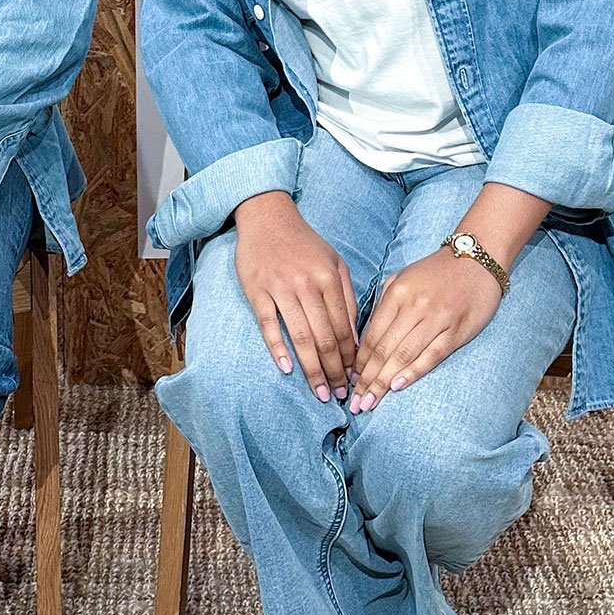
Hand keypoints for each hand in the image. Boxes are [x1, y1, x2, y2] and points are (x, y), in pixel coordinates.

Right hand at [234, 190, 357, 400]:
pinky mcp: (257, 291)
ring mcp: (280, 288)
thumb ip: (347, 297)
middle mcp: (307, 285)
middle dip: (335, 372)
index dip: (351, 358)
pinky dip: (277, 348)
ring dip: (312, 370)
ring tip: (320, 393)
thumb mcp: (335, 262)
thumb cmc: (305, 243)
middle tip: (339, 397)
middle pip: (325, 339)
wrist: (268, 218)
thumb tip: (356, 337)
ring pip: (300, 337)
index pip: (344, 328)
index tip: (354, 379)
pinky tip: (286, 369)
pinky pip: (269, 325)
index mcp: (329, 279)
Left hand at [350, 248, 502, 412]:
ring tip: (369, 403)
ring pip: (404, 356)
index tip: (349, 380)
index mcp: (397, 293)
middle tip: (354, 403)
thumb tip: (365, 339)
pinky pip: (431, 356)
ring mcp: (436, 319)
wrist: (476, 260)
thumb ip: (384, 305)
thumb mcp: (402, 279)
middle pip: (384, 349)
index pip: (372, 334)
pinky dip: (413, 372)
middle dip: (366, 379)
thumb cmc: (435, 273)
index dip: (359, 361)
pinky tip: (397, 387)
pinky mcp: (456, 331)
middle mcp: (414, 306)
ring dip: (383, 382)